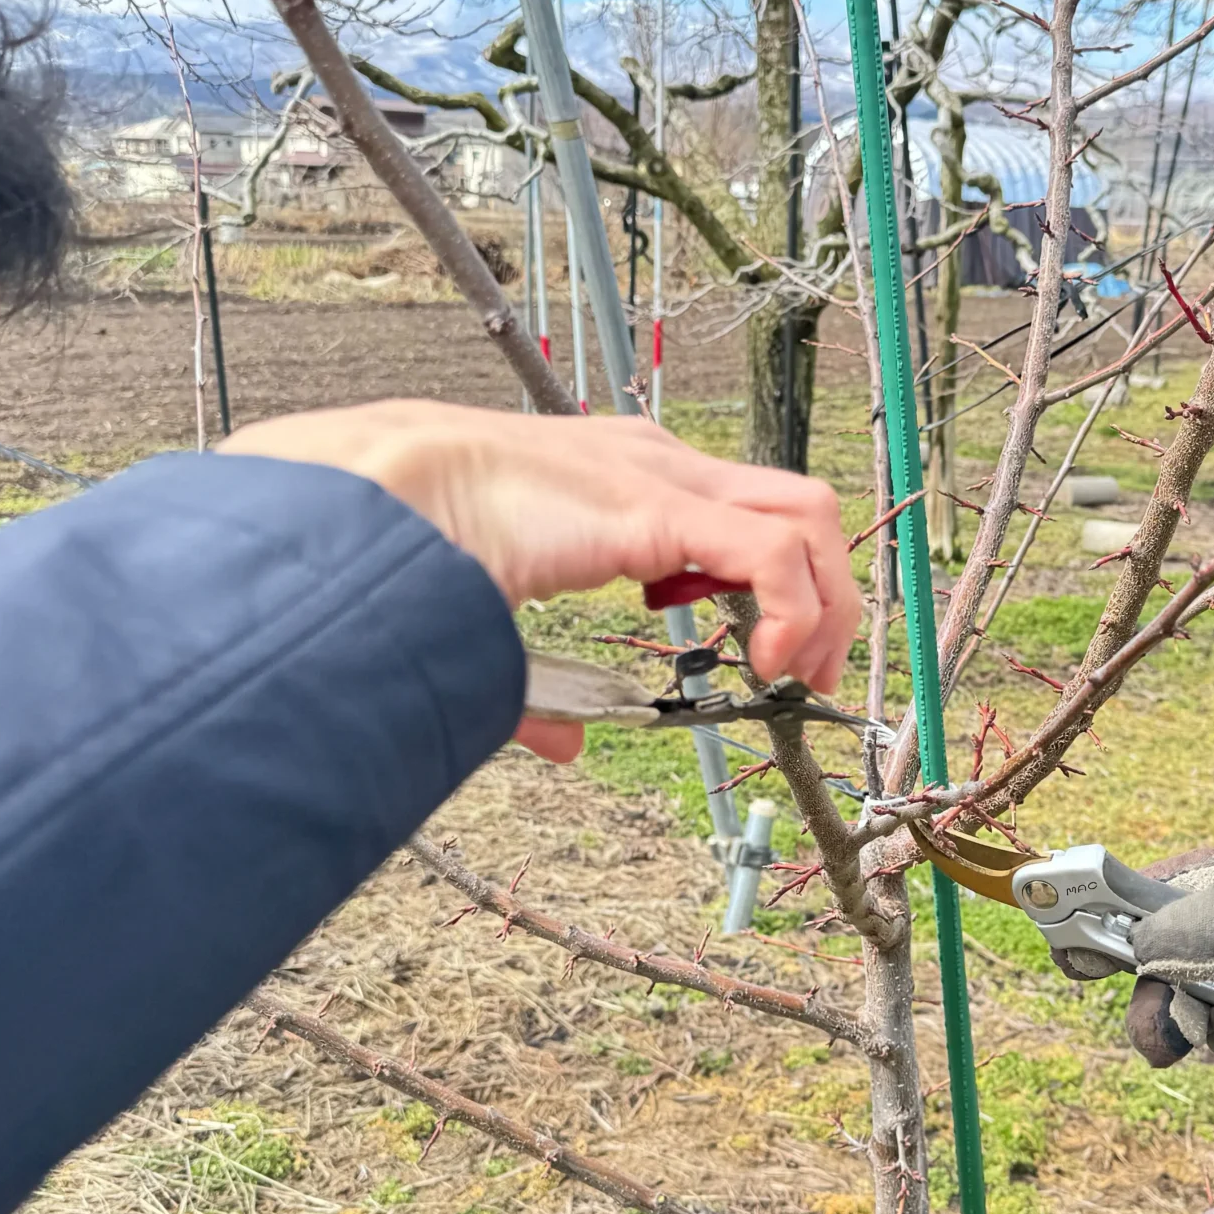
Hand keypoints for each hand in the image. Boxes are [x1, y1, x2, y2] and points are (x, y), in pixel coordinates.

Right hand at [222, 403, 857, 762]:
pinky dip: (795, 608)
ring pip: (808, 514)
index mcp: (630, 483)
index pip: (747, 511)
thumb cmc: (424, 543)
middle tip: (810, 670)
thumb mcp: (505, 628)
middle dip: (829, 590)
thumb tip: (567, 746)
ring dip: (827, 599)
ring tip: (798, 670)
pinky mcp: (660, 506)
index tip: (775, 655)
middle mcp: (661, 467)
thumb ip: (545, 691)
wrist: (383, 493)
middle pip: (799, 505)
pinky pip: (771, 549)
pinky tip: (765, 662)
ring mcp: (665, 477)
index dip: (784, 582)